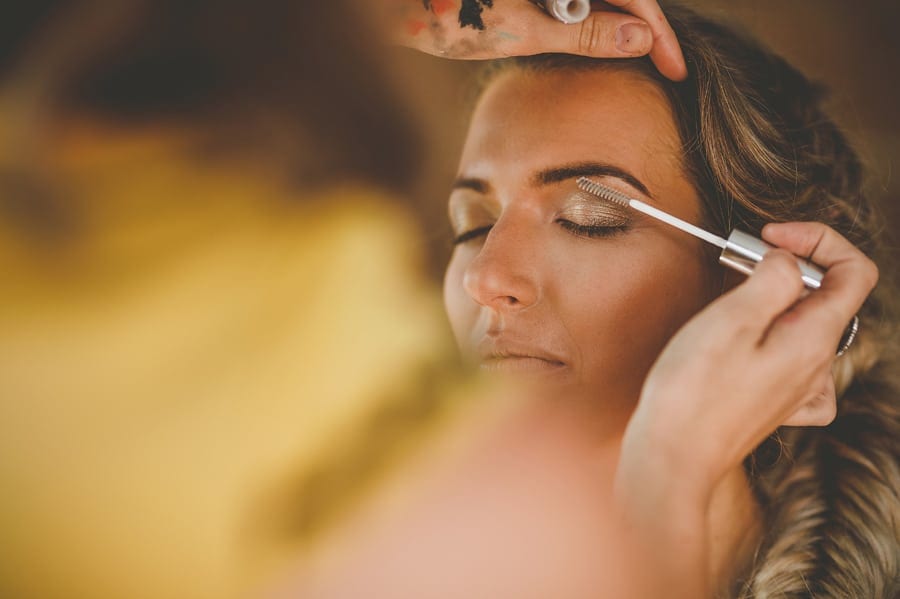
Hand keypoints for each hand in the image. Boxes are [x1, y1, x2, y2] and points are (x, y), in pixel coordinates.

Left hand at [388, 0, 686, 80]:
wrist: (392, 4)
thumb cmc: (447, 12)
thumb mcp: (523, 31)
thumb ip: (585, 35)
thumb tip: (640, 40)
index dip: (657, 30)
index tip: (674, 65)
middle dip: (639, 26)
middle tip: (661, 67)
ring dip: (614, 22)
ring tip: (632, 61)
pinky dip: (585, 17)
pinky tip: (592, 42)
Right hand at [624, 222, 877, 493]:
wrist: (671, 457)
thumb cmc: (693, 394)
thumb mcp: (731, 320)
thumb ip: (772, 279)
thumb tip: (788, 261)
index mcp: (813, 338)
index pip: (853, 271)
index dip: (818, 240)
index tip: (772, 237)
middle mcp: (815, 366)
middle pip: (829, 296)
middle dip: (788, 266)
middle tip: (739, 265)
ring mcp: (797, 390)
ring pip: (812, 327)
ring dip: (780, 301)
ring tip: (738, 303)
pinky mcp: (774, 407)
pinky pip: (803, 370)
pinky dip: (788, 346)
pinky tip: (762, 350)